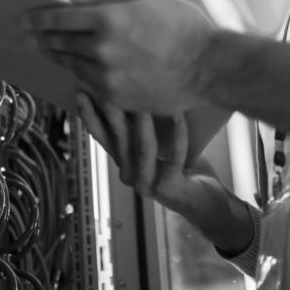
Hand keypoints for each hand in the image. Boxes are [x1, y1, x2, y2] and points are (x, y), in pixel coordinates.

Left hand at [27, 0, 216, 113]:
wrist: (209, 67)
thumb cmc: (183, 26)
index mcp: (108, 18)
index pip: (58, 17)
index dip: (37, 17)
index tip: (24, 18)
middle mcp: (102, 49)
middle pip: (58, 43)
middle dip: (41, 37)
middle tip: (29, 35)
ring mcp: (108, 77)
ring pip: (70, 65)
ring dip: (57, 56)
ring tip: (49, 49)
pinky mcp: (117, 98)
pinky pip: (88, 84)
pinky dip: (78, 73)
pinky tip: (76, 67)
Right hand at [77, 93, 254, 254]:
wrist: (208, 205)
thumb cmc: (185, 169)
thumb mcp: (159, 147)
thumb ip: (146, 128)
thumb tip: (140, 88)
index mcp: (123, 163)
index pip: (101, 136)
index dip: (90, 114)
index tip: (82, 89)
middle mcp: (129, 175)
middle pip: (118, 138)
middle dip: (111, 109)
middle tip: (107, 84)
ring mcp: (146, 185)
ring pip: (142, 147)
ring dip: (144, 119)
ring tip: (144, 94)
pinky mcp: (167, 189)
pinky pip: (174, 156)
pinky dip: (178, 134)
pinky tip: (179, 115)